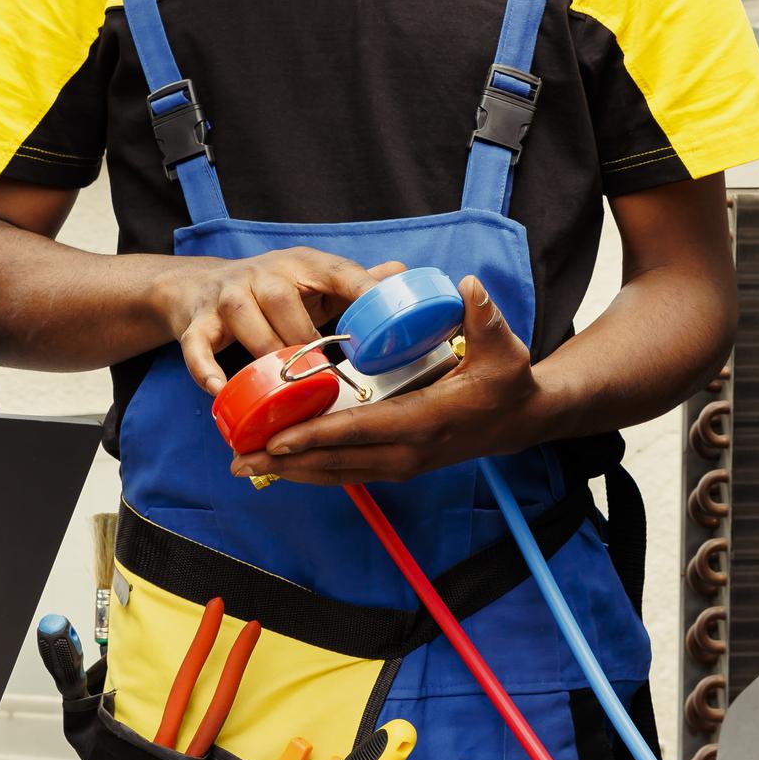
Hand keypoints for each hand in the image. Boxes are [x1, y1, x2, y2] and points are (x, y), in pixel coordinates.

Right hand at [151, 250, 403, 394]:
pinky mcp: (197, 322)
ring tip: (283, 384)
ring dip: (265, 355)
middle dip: (304, 339)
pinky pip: (198, 346)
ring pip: (245, 321)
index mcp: (302, 264)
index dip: (362, 290)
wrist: (198, 285)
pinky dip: (206, 369)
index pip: (338, 272)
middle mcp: (263, 273)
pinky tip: (222, 390)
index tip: (383, 316)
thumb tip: (400, 274)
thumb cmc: (272, 290)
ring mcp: (227, 296)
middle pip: (284, 301)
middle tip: (325, 374)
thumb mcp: (315, 280)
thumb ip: (356, 282)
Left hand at [232, 275, 553, 485]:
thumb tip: (466, 287)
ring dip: (291, 471)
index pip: (363, 430)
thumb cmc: (506, 378)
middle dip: (287, 461)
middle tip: (238, 457)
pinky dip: (312, 470)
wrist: (520, 419)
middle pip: (338, 461)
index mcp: (427, 420)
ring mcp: (403, 463)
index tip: (277, 438)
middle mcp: (410, 450)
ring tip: (244, 464)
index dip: (318, 436)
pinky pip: (347, 472)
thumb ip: (484, 317)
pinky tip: (281, 465)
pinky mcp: (397, 465)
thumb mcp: (503, 347)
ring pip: (338, 472)